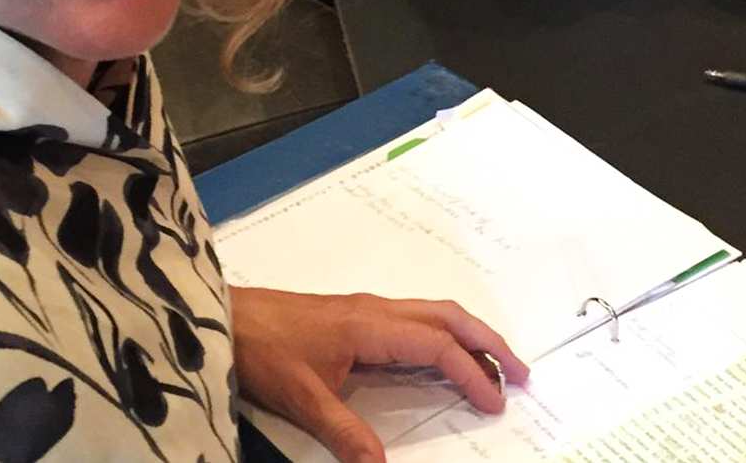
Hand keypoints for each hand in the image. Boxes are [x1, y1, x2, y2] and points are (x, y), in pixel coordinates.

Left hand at [228, 286, 526, 462]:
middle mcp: (376, 310)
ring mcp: (365, 310)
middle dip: (489, 341)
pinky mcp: (353, 316)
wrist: (223, 316)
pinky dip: (441, 336)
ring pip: (432, 313)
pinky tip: (442, 360)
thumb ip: (345, 434)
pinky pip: (412, 320)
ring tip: (494, 366)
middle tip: (523, 374)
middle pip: (448, 316)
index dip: (472, 372)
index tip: (497, 403)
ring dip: (468, 335)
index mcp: (371, 324)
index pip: (438, 345)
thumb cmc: (261, 349)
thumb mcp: (302, 399)